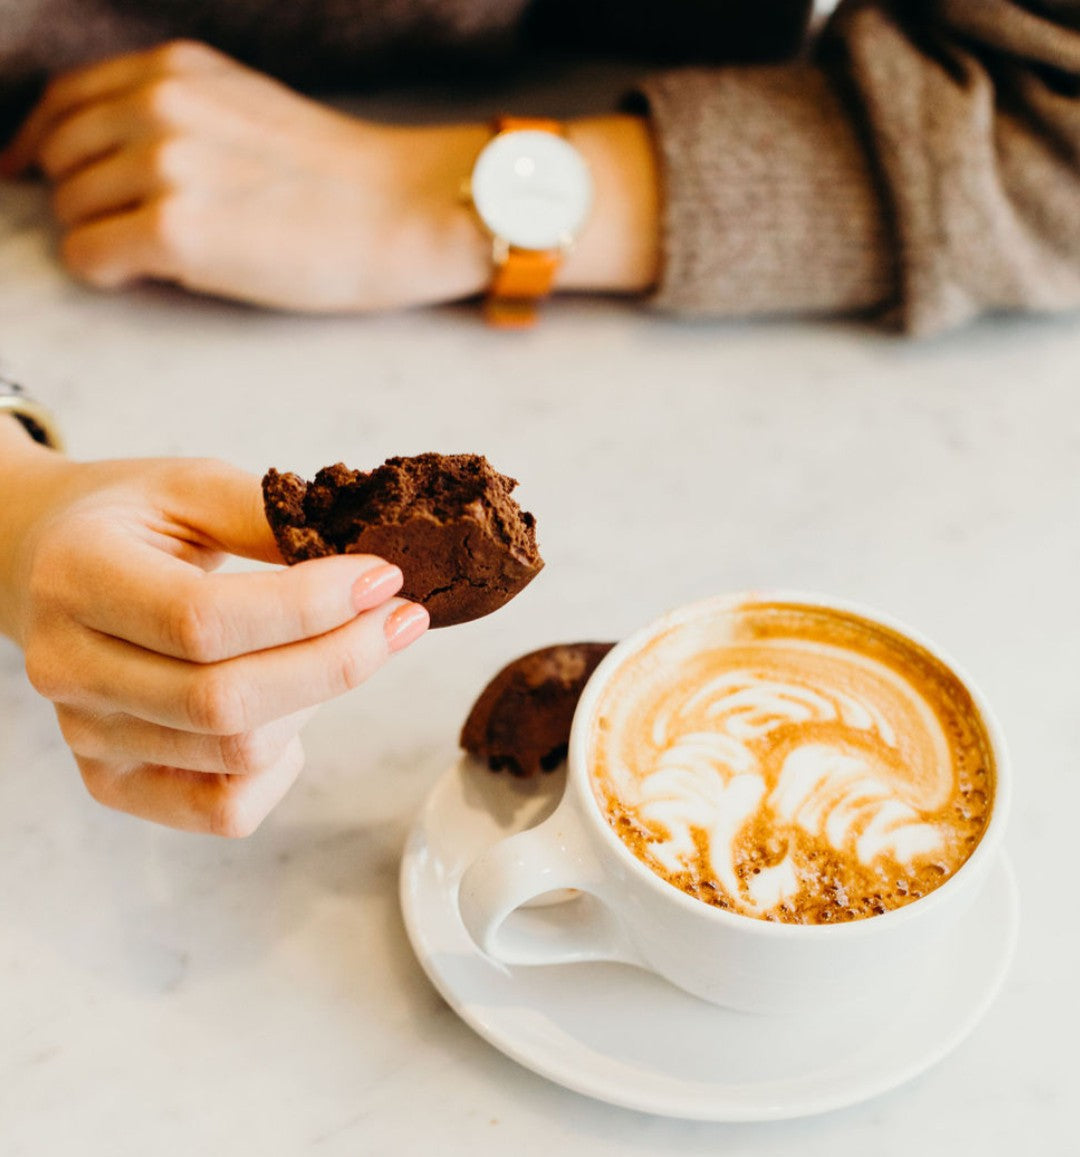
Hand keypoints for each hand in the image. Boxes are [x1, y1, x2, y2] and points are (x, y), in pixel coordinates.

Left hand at [0, 40, 490, 310]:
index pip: (67, 99)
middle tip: (117, 231)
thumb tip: (115, 157)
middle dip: (78, 196)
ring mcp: (165, 164)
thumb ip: (177, 114)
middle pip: (60, 155)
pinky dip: (102, 270)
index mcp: (176, 71)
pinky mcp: (176, 228)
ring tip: (149, 257)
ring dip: (96, 235)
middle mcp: (159, 104)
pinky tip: (142, 276)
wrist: (401, 212)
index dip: (46, 145)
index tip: (38, 177)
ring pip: (70, 206)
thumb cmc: (338, 179)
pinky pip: (88, 254)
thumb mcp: (246, 110)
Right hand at [0, 422, 428, 834]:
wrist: (41, 564)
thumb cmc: (129, 521)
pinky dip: (281, 767)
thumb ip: (268, 516)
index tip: (383, 578)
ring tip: (341, 647)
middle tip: (402, 619)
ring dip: (318, 701)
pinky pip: (221, 809)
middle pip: (226, 702)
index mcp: (78, 577)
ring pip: (237, 755)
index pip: (203, 620)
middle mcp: (68, 668)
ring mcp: (86, 737)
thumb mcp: (191, 487)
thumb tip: (364, 563)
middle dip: (340, 660)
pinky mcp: (113, 782)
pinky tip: (294, 711)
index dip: (310, 607)